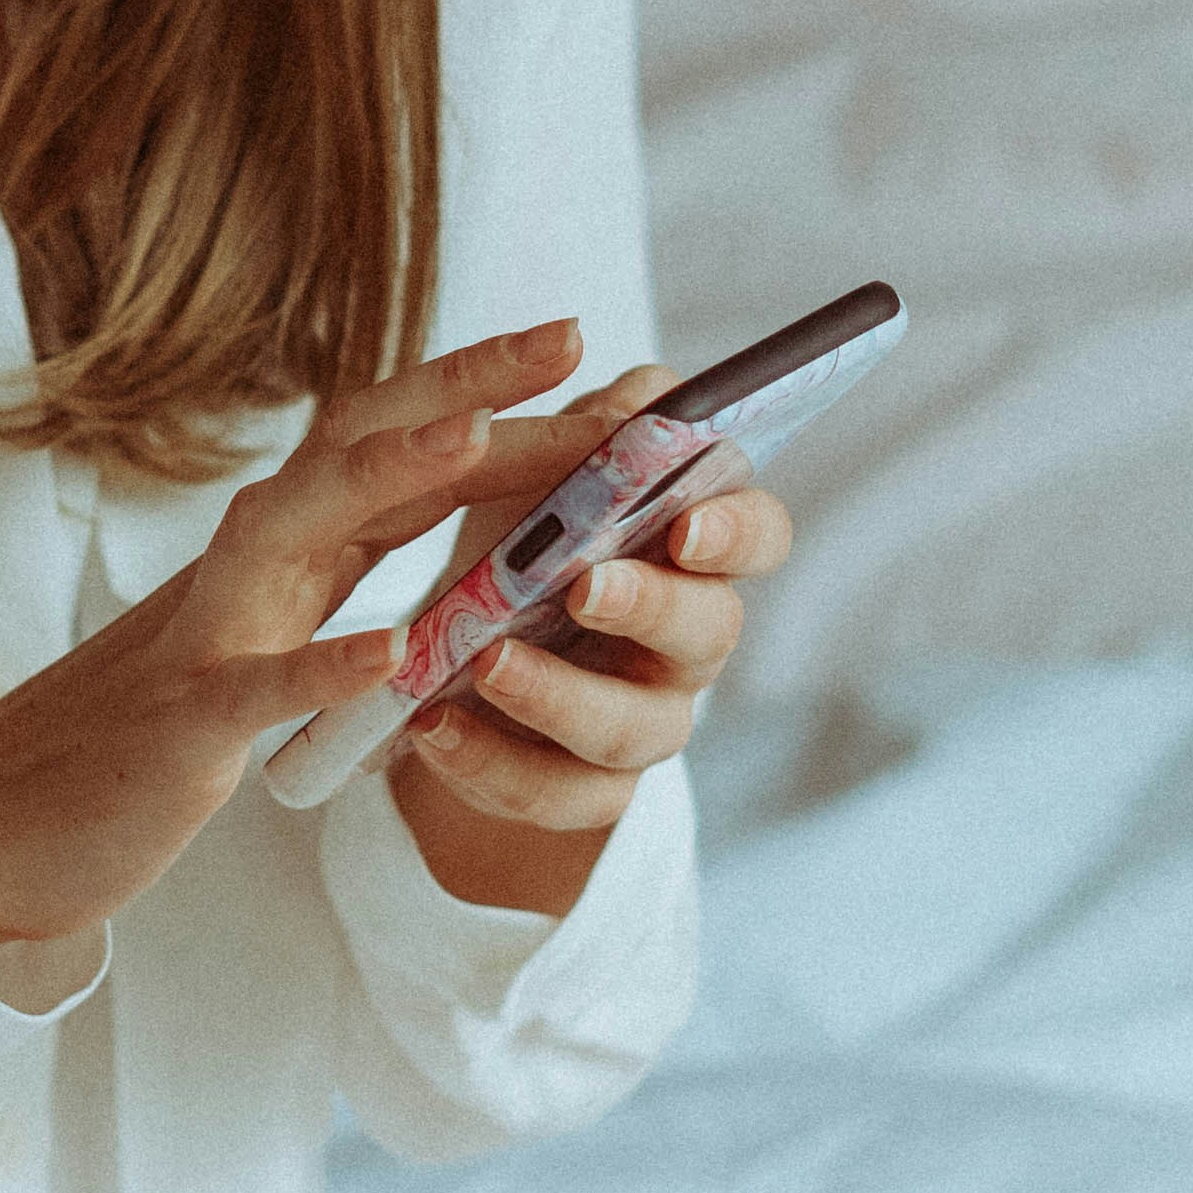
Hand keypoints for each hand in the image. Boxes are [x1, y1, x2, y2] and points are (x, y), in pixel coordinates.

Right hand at [0, 319, 588, 972]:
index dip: (486, 390)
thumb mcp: (252, 633)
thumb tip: (426, 519)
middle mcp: (246, 564)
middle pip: (361, 448)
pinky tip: (394, 655)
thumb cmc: (144, 729)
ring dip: (389, 475)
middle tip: (571, 338)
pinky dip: (321, 666)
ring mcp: (207, 634)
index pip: (393, 444)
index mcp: (279, 548)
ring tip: (483, 437)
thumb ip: (328, 574)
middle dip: (466, 390)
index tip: (583, 349)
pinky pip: (256, 689)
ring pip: (300, 527)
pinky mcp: (180, 725)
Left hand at [385, 364, 792, 917]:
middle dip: (649, 606)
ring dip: (559, 694)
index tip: (686, 523)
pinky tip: (433, 726)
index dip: (735, 531)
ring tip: (486, 660)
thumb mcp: (546, 470)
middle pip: (709, 630)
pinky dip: (490, 761)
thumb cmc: (522, 541)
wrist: (457, 659)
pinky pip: (555, 793)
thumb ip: (599, 429)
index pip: (759, 533)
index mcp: (695, 548)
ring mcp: (643, 720)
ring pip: (631, 726)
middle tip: (583, 588)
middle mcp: (687, 639)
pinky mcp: (583, 790)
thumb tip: (646, 399)